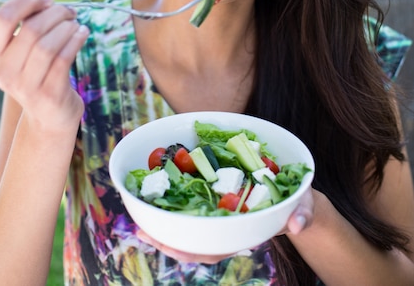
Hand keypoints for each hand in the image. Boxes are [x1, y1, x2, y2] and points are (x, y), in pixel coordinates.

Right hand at [0, 0, 88, 132]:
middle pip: (31, 29)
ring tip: (75, 23)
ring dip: (67, 26)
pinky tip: (82, 33)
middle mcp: (3, 71)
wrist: (50, 113)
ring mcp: (25, 85)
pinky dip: (76, 40)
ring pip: (48, 44)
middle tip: (68, 11)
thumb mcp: (26, 41)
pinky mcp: (49, 93)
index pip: (2, 18)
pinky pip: (64, 58)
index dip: (27, 1)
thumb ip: (24, 11)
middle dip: (55, 13)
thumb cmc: (38, 69)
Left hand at [136, 188, 314, 262]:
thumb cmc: (299, 203)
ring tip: (139, 216)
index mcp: (244, 233)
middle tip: (141, 229)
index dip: (191, 250)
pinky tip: (155, 193)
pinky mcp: (218, 200)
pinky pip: (193, 204)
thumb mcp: (304, 207)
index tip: (169, 247)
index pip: (214, 249)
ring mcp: (222, 216)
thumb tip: (298, 222)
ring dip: (164, 222)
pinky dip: (175, 201)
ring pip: (189, 226)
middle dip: (168, 239)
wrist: (296, 197)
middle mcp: (228, 228)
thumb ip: (303, 213)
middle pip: (193, 241)